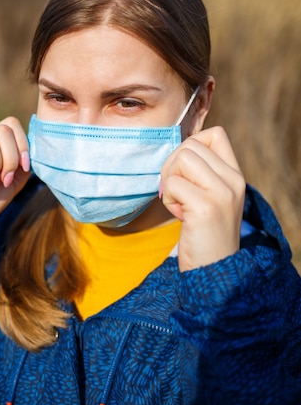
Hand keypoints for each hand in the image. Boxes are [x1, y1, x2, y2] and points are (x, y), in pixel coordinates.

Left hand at [161, 126, 245, 271]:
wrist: (214, 271)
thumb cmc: (203, 233)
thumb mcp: (210, 197)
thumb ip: (201, 173)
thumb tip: (174, 152)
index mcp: (236, 175)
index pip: (215, 134)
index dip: (191, 145)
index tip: (185, 172)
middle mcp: (234, 180)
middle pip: (191, 145)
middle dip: (172, 165)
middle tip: (176, 192)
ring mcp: (222, 193)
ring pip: (181, 158)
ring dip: (170, 180)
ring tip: (179, 203)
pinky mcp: (206, 207)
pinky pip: (173, 183)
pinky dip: (168, 198)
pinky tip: (180, 215)